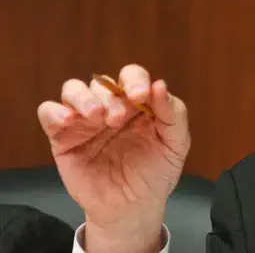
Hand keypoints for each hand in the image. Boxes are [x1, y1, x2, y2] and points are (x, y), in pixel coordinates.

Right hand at [37, 64, 190, 252]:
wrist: (133, 208)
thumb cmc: (156, 172)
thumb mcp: (176, 144)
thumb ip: (174, 113)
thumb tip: (160, 84)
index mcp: (138, 103)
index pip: (132, 76)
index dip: (135, 80)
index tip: (141, 96)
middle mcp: (110, 106)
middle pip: (102, 82)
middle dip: (112, 97)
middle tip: (118, 120)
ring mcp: (85, 120)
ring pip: (73, 89)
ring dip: (83, 97)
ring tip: (96, 116)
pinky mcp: (63, 137)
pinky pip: (49, 112)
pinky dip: (55, 110)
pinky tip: (69, 121)